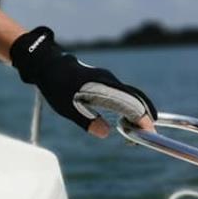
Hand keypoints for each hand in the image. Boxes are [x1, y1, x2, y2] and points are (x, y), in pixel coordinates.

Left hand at [10, 26, 157, 138]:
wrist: (48, 64)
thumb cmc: (56, 85)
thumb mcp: (66, 107)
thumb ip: (86, 120)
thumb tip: (105, 133)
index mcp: (102, 86)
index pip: (130, 102)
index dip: (141, 117)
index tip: (148, 132)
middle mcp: (110, 80)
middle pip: (136, 97)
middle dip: (145, 114)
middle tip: (149, 133)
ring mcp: (108, 80)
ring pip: (131, 95)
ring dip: (138, 110)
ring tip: (141, 129)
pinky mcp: (105, 81)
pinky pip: (124, 93)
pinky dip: (131, 105)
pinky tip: (128, 118)